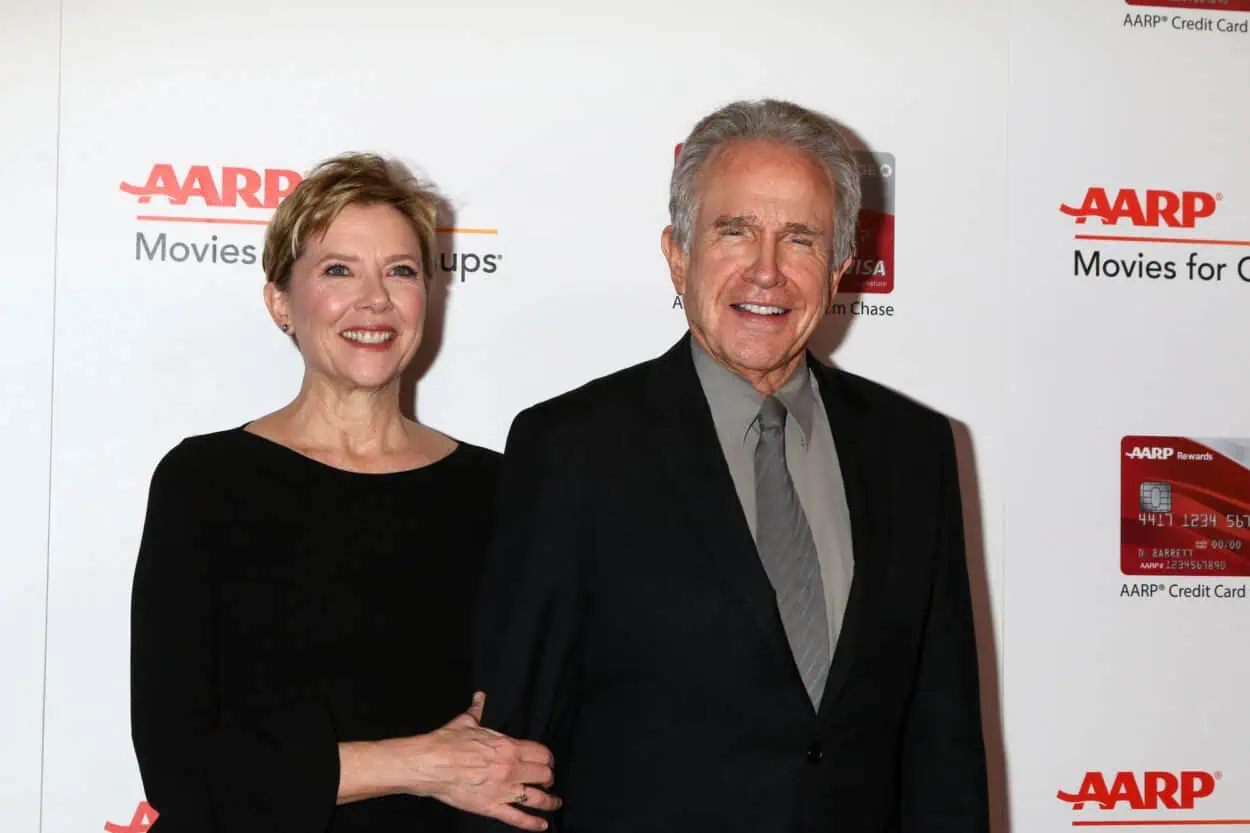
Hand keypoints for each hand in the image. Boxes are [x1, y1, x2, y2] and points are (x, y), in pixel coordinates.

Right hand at [407, 692, 559, 830]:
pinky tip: (542, 825)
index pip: (542, 753)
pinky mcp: (491, 807)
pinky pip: (517, 818)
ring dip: (550, 801)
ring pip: (537, 798)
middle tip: (548, 780)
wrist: (430, 764)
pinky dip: (533, 823)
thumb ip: (478, 710)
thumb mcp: (466, 722)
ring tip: (555, 802)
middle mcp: (511, 769)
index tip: (548, 762)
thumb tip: (480, 697)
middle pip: (544, 775)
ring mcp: (503, 790)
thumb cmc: (447, 742)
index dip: (548, 759)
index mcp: (509, 747)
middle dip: (548, 778)